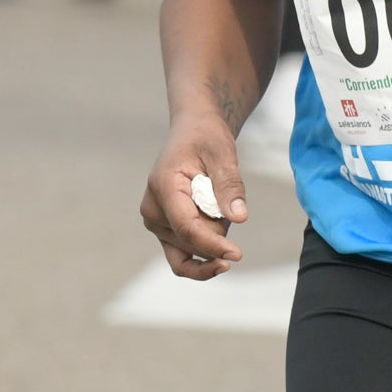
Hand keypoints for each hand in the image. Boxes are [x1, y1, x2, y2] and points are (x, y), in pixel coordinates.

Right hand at [139, 114, 250, 275]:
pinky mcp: (164, 231)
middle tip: (221, 192)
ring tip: (216, 201)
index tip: (236, 254)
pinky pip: (182, 259)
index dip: (212, 245)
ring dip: (213, 234)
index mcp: (163, 187)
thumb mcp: (223, 154)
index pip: (187, 228)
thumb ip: (229, 185)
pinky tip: (221, 254)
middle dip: (217, 228)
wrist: (193, 132)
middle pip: (193, 241)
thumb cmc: (206, 139)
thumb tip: (238, 217)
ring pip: (192, 250)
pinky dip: (203, 258)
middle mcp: (153, 210)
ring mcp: (156, 223)